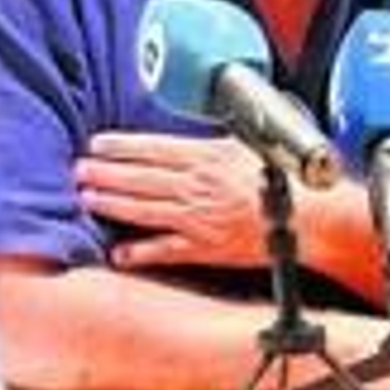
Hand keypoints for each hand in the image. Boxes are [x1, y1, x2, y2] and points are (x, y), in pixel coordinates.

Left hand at [75, 132, 268, 269]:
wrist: (310, 219)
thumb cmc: (281, 182)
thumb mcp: (244, 148)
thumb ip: (210, 143)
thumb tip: (184, 137)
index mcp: (208, 157)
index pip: (155, 148)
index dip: (122, 146)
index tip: (97, 143)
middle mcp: (199, 186)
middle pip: (142, 178)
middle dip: (107, 173)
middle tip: (79, 169)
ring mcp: (200, 219)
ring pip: (146, 210)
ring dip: (114, 204)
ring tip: (88, 197)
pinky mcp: (206, 249)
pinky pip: (166, 250)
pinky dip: (141, 252)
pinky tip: (119, 252)